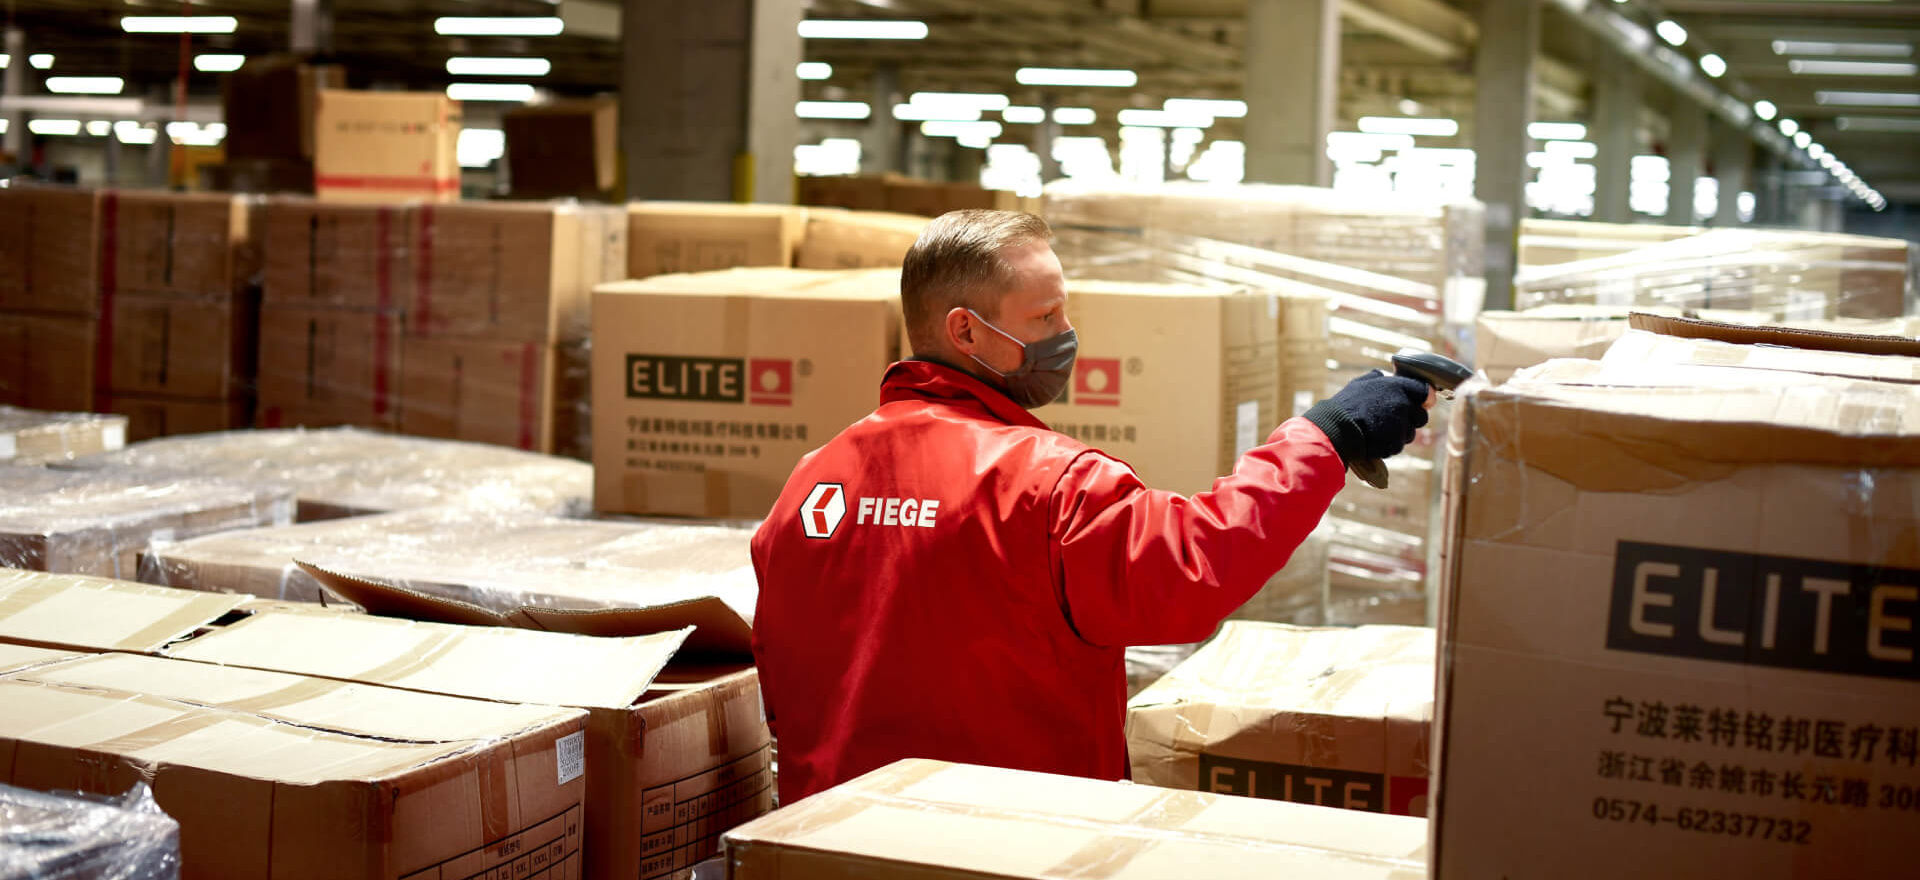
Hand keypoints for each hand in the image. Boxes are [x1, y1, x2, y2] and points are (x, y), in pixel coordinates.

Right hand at [1304, 370, 1431, 464]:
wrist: (1335, 428)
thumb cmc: (1347, 404)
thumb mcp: (1362, 383)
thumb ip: (1380, 378)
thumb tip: (1388, 375)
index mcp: (1398, 387)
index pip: (1425, 391)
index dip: (1424, 398)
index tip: (1422, 401)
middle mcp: (1403, 405)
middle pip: (1421, 416)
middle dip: (1411, 419)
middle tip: (1393, 419)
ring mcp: (1400, 426)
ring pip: (1410, 433)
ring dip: (1399, 433)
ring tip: (1378, 429)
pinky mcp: (1395, 443)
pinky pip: (1398, 445)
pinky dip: (1389, 444)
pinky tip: (1375, 438)